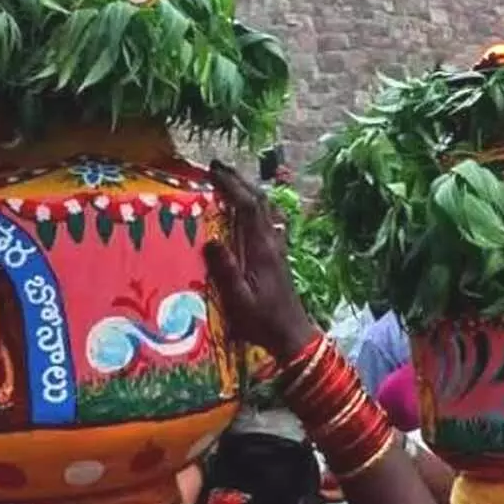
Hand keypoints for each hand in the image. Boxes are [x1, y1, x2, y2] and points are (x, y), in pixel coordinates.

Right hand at [203, 160, 316, 361]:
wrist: (292, 336)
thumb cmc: (263, 321)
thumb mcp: (239, 300)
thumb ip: (226, 271)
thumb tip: (211, 241)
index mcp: (261, 250)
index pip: (248, 207)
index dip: (232, 185)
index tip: (214, 171)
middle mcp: (271, 243)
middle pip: (259, 201)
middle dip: (239, 180)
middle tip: (217, 167)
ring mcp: (276, 248)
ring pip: (265, 209)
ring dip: (247, 191)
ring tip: (228, 181)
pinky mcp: (276, 256)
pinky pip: (266, 221)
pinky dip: (253, 207)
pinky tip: (245, 210)